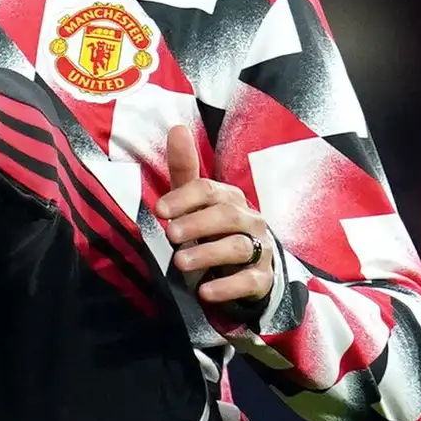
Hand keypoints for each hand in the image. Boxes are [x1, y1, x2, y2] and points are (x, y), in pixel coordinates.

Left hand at [157, 122, 276, 316]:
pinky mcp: (261, 279)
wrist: (250, 270)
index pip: (210, 190)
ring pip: (238, 247)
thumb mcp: (198, 203)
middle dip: (197, 224)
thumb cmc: (216, 231)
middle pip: (227, 216)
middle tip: (170, 235)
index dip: (184, 198)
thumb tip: (176, 127)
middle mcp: (249, 220)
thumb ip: (185, 171)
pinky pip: (248, 281)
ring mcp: (259, 249)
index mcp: (229, 198)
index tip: (159, 209)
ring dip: (208, 254)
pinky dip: (227, 287)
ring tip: (180, 264)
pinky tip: (205, 293)